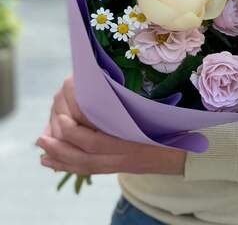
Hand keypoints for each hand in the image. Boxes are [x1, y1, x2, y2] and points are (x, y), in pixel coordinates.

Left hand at [36, 76, 185, 175]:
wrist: (179, 151)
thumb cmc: (165, 126)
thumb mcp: (150, 111)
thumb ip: (126, 102)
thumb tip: (97, 83)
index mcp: (131, 138)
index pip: (96, 139)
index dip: (76, 128)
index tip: (62, 115)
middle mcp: (122, 154)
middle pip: (84, 153)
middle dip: (61, 143)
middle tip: (42, 135)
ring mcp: (118, 162)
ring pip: (83, 164)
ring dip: (59, 155)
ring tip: (42, 146)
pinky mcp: (114, 167)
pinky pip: (87, 171)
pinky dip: (66, 166)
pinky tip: (50, 161)